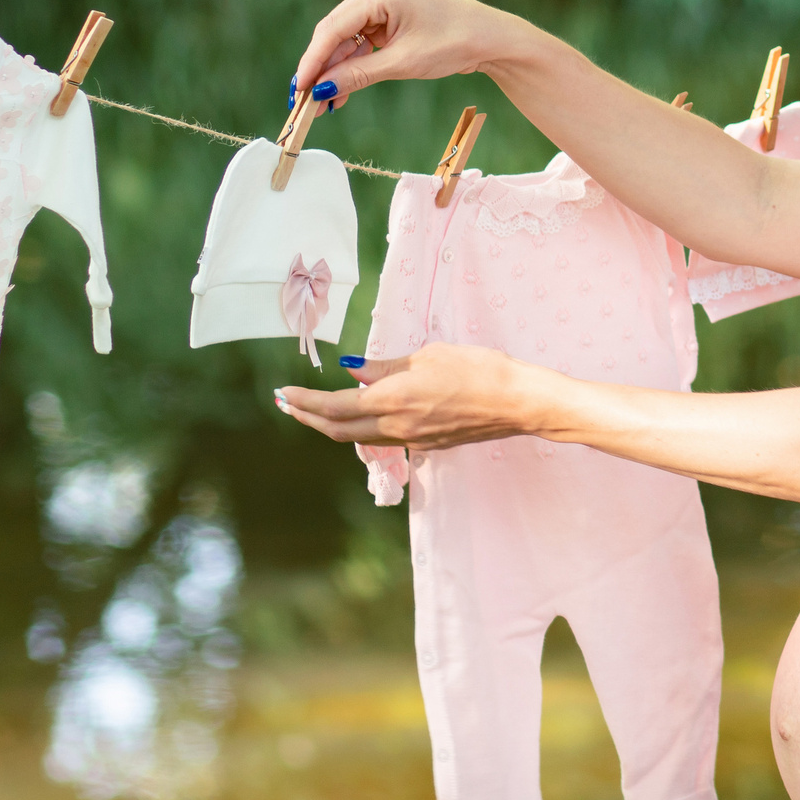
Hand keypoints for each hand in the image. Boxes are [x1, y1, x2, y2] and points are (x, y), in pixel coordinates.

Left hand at [274, 347, 540, 450]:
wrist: (516, 401)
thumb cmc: (477, 368)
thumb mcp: (427, 356)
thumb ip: (385, 367)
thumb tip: (353, 370)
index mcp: (391, 400)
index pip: (334, 406)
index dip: (304, 402)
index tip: (283, 393)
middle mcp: (395, 426)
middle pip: (338, 430)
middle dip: (308, 418)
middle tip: (287, 404)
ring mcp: (412, 439)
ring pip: (360, 438)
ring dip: (332, 425)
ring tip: (315, 411)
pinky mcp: (428, 443)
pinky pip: (385, 437)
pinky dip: (363, 427)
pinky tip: (362, 414)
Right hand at [288, 0, 533, 112]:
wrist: (491, 38)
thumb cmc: (455, 43)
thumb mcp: (403, 63)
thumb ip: (358, 76)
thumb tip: (321, 92)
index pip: (332, 28)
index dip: (312, 62)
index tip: (298, 90)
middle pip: (335, 33)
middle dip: (322, 70)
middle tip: (305, 104)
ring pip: (346, 39)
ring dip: (336, 71)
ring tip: (324, 106)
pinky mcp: (387, 12)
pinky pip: (361, 40)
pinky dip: (353, 64)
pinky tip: (341, 92)